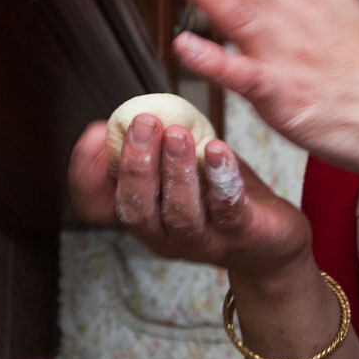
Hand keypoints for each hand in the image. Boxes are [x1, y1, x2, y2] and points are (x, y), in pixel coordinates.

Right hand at [65, 115, 310, 278]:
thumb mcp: (180, 172)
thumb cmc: (218, 199)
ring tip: (176, 134)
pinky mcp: (240, 235)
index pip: (96, 207)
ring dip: (175, 171)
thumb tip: (130, 116)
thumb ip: (156, 149)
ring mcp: (202, 241)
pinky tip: (217, 149)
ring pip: (179, 212)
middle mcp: (163, 235)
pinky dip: (220, 177)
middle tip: (143, 123)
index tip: (93, 134)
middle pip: (136, 210)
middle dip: (136, 164)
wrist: (272, 241)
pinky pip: (227, 209)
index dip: (86, 174)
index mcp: (142, 216)